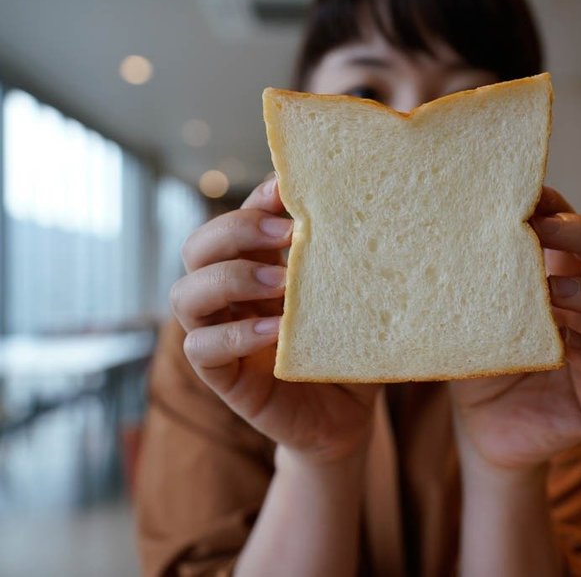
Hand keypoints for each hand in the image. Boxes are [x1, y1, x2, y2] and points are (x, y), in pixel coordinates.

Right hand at [170, 179, 379, 463]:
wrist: (348, 417)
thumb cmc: (350, 350)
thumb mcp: (353, 301)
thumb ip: (348, 263)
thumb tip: (370, 212)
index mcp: (258, 266)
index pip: (239, 219)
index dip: (256, 200)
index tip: (288, 190)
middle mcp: (231, 296)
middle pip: (198, 247)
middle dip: (235, 229)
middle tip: (286, 232)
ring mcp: (221, 334)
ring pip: (185, 293)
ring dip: (229, 278)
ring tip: (281, 282)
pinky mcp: (222, 376)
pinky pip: (200, 348)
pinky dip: (233, 335)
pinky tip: (274, 331)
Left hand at [449, 186, 580, 471]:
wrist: (481, 430)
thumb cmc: (480, 364)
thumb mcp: (475, 314)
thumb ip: (478, 277)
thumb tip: (450, 224)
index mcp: (569, 280)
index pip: (578, 232)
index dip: (561, 208)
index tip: (527, 194)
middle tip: (543, 228)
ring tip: (554, 291)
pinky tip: (560, 344)